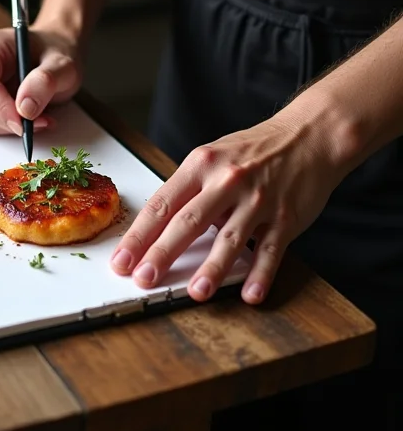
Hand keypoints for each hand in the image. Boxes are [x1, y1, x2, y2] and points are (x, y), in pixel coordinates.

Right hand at [0, 24, 82, 135]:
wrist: (52, 57)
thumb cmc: (55, 55)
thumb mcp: (62, 65)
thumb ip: (45, 82)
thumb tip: (25, 108)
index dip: (0, 106)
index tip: (23, 122)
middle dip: (10, 119)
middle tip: (43, 121)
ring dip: (9, 126)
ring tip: (40, 117)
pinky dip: (5, 127)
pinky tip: (26, 117)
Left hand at [110, 112, 344, 304]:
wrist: (310, 136)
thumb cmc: (254, 150)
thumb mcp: (213, 156)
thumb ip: (190, 189)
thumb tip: (161, 227)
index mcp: (200, 165)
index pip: (161, 204)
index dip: (139, 235)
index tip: (122, 260)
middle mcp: (226, 181)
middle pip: (187, 222)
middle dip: (162, 254)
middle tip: (143, 279)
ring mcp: (257, 200)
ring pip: (229, 239)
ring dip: (211, 269)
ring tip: (195, 293)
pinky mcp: (286, 217)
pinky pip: (270, 250)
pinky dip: (260, 274)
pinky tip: (250, 294)